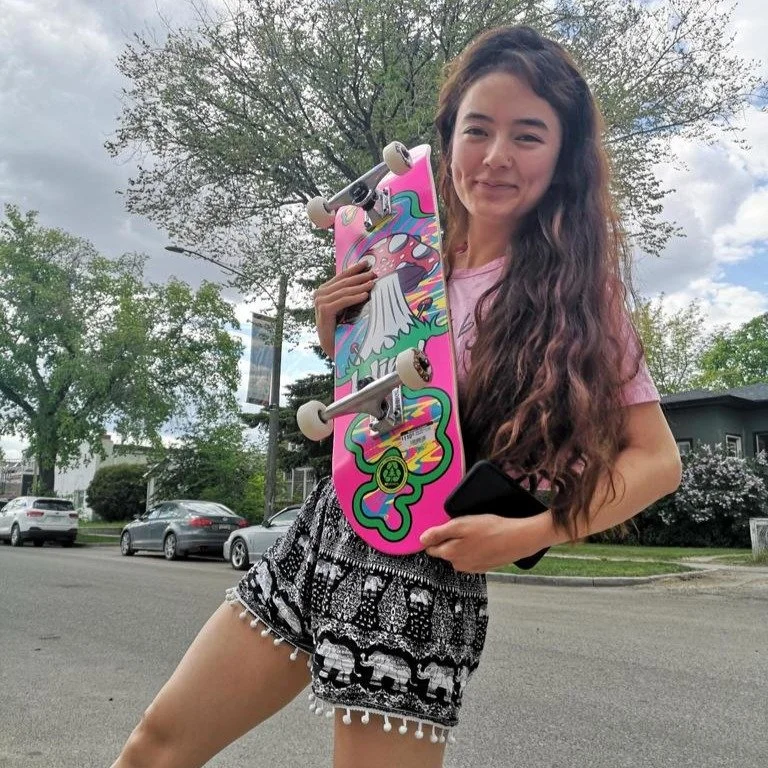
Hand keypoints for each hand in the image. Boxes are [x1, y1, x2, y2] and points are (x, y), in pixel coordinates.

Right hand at [314, 261, 376, 357]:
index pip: (341, 277)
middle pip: (343, 282)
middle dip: (360, 277)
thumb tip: (365, 279)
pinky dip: (355, 298)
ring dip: (360, 286)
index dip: (354, 269)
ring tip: (372, 283)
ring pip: (344, 291)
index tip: (367, 263)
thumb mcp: (344, 307)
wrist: (333, 348)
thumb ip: (348, 293)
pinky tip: (365, 295)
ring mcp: (320, 302)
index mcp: (323, 291)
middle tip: (373, 273)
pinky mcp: (324, 310)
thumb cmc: (341, 328)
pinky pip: (343, 301)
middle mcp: (319, 294)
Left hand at [420, 514, 544, 572]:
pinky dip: (474, 549)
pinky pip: (472, 557)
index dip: (433, 536)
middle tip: (462, 526)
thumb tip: (421, 540)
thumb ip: (439, 533)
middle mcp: (459, 564)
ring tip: (475, 531)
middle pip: (445, 551)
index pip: (431, 548)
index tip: (441, 527)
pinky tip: (483, 540)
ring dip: (462, 544)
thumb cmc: (490, 529)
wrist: (518, 539)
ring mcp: (472, 567)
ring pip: (459, 554)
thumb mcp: (461, 525)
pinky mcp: (484, 566)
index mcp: (450, 554)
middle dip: (448, 540)